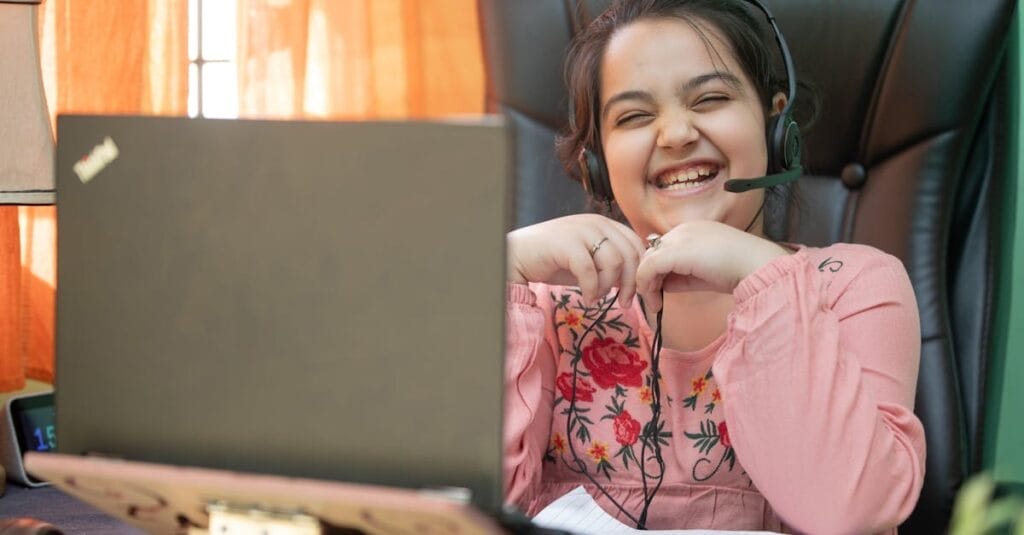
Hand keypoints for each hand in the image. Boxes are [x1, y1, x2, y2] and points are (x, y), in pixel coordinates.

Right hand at [507, 214, 645, 305]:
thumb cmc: (553, 259)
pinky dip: (591, 290)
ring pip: (614, 263)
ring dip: (608, 287)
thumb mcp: (589, 262)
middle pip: (630, 254)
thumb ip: (611, 266)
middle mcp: (596, 223)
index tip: (638, 294)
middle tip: (625, 303)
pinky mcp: (566, 243)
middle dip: (631, 284)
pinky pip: (590, 271)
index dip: (641, 271)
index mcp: (604, 223)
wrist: (519, 255)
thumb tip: (634, 283)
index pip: (636, 244)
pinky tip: (586, 298)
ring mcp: (581, 231)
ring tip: (596, 297)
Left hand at [635, 221, 789, 314]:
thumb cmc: (739, 271)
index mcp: (693, 231)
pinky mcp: (676, 250)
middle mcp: (683, 229)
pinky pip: (649, 267)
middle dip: (649, 278)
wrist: (757, 265)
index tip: (661, 293)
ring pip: (648, 259)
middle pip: (653, 253)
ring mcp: (679, 237)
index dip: (658, 272)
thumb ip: (682, 277)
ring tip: (655, 304)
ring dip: (646, 284)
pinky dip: (646, 285)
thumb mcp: (705, 273)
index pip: (664, 250)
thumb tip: (662, 285)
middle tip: (654, 301)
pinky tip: (656, 302)